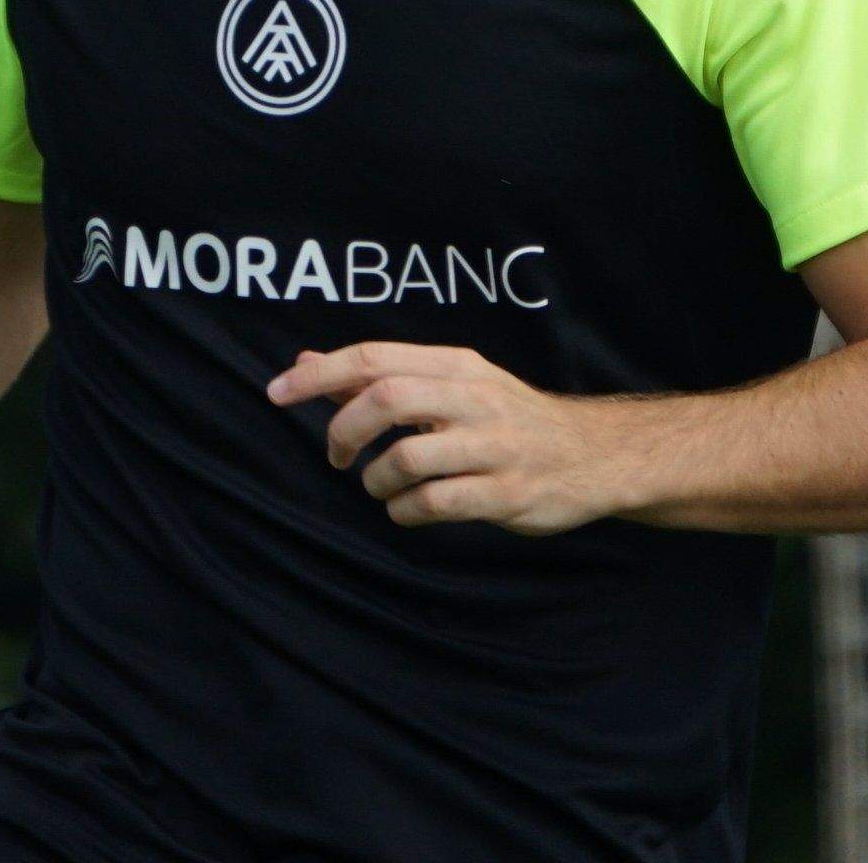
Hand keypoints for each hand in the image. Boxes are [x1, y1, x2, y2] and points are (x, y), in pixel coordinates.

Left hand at [265, 340, 617, 534]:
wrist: (590, 454)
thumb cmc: (505, 417)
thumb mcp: (450, 383)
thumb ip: (380, 375)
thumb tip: (307, 363)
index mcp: (455, 365)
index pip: (373, 357)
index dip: (318, 374)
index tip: (276, 392)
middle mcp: (473, 397)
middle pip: (386, 397)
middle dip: (344, 428)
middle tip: (337, 454)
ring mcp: (492, 446)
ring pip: (408, 456)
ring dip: (377, 479)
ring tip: (380, 486)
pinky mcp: (505, 493)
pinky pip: (436, 504)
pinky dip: (405, 511)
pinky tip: (407, 509)